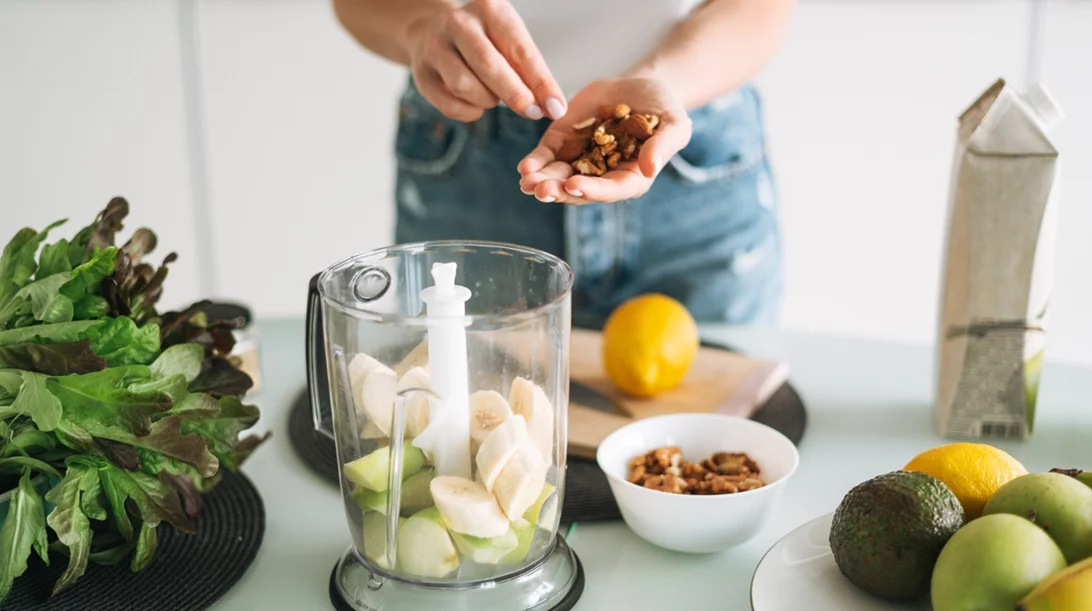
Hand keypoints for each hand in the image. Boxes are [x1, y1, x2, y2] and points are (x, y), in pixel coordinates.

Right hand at [405, 0, 566, 122]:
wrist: (432, 30)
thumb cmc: (485, 40)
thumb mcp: (510, 42)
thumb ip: (531, 72)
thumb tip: (552, 108)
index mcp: (489, 9)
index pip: (520, 50)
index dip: (541, 82)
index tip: (557, 109)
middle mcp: (458, 23)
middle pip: (490, 66)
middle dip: (515, 95)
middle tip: (532, 113)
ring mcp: (435, 46)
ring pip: (465, 86)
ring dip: (487, 101)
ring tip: (493, 97)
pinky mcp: (421, 73)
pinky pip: (450, 104)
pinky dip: (469, 112)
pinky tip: (475, 105)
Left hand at [518, 77, 691, 204]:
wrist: (640, 87)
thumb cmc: (663, 110)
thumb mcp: (673, 124)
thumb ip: (663, 146)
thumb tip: (650, 168)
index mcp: (630, 177)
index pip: (611, 190)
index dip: (592, 190)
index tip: (574, 185)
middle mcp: (602, 175)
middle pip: (579, 189)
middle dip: (559, 190)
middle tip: (541, 190)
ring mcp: (580, 160)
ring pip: (558, 177)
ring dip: (542, 182)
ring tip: (527, 181)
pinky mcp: (564, 143)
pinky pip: (547, 157)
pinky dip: (535, 163)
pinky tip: (524, 168)